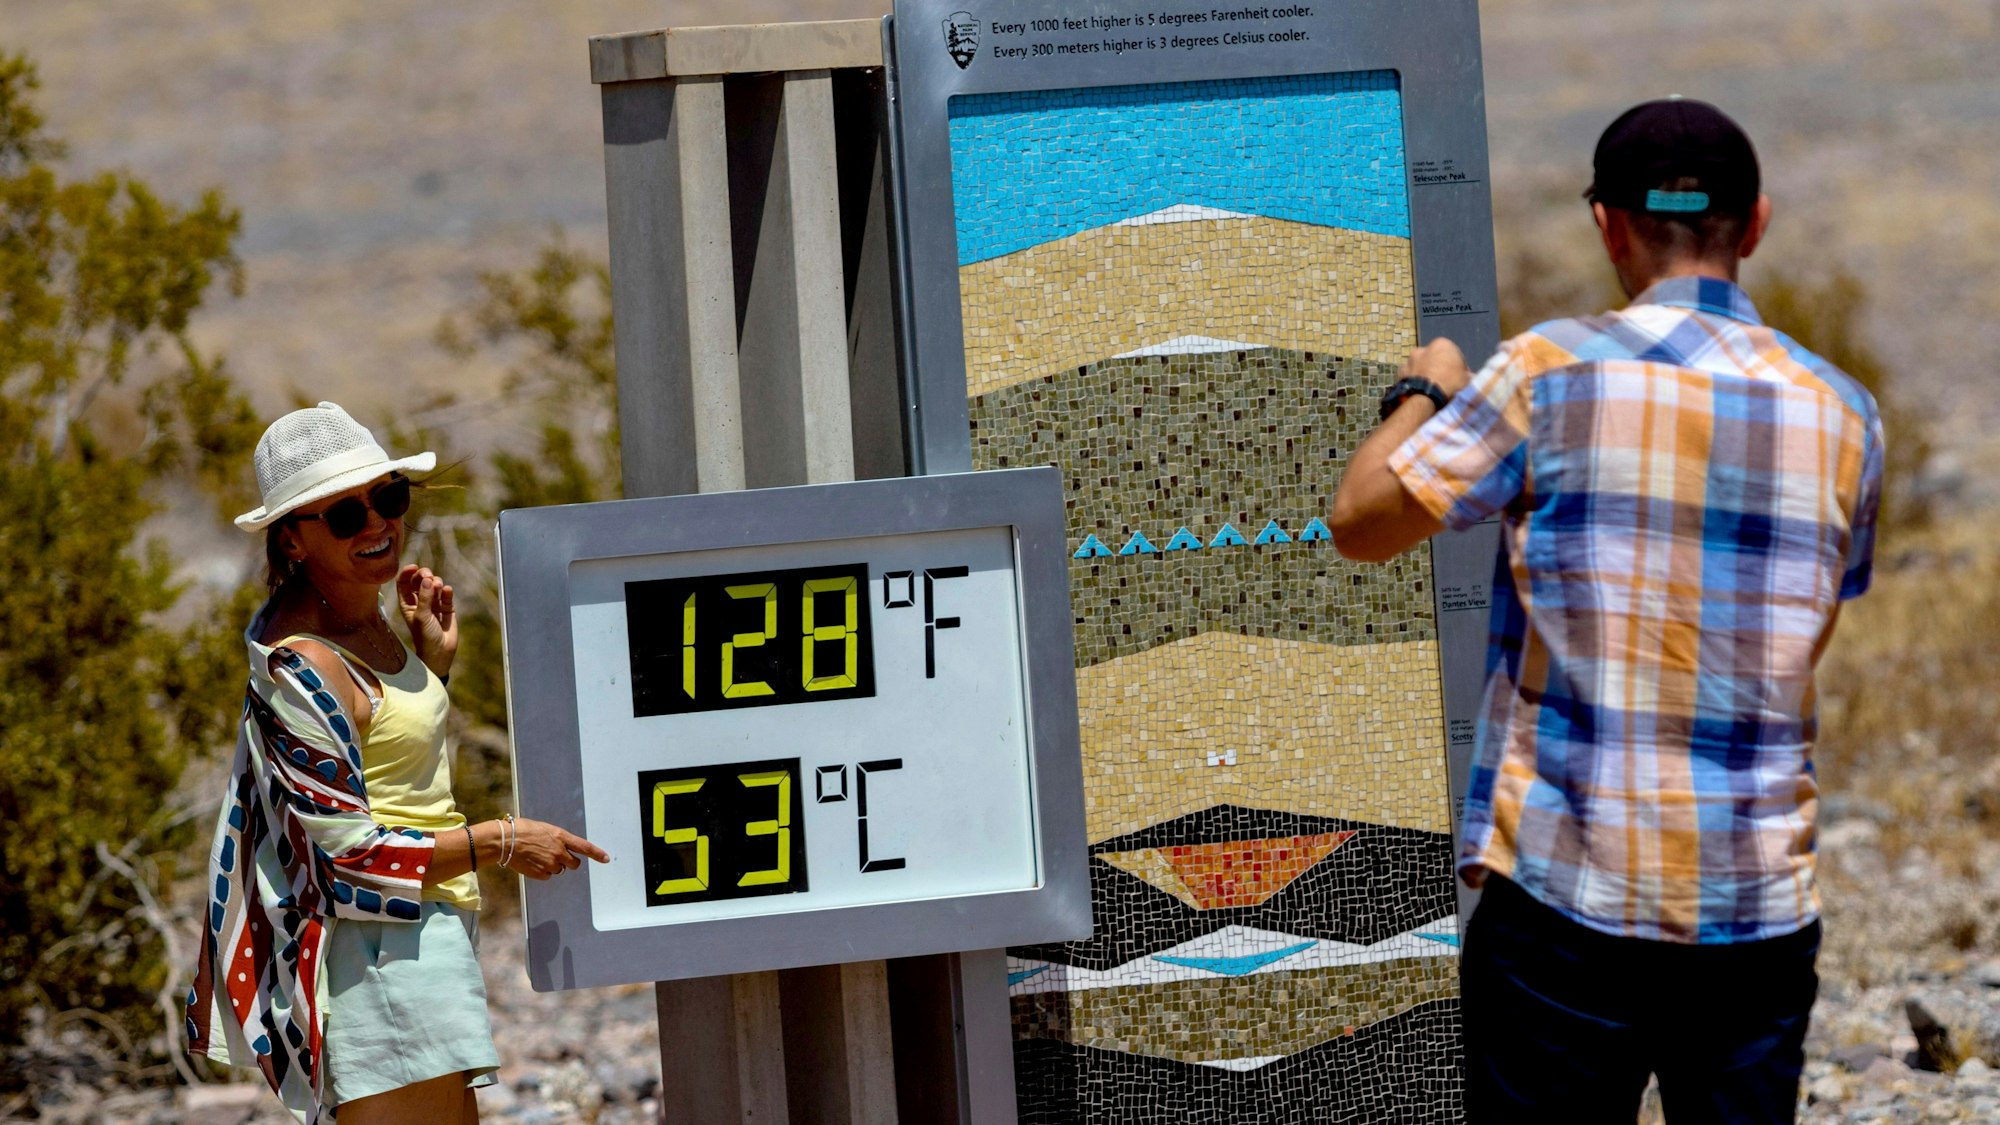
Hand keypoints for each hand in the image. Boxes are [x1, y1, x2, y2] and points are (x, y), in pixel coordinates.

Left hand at [397, 564, 456, 678]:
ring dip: (436, 582)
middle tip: (429, 576)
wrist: (440, 652)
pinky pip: (446, 594)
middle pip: (419, 580)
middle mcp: (419, 601)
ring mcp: (434, 604)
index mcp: (407, 603)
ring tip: (439, 587)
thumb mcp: (422, 615)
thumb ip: (424, 596)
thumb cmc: (425, 636)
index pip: (404, 583)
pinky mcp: (447, 607)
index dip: (408, 573)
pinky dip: (447, 591)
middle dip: (424, 575)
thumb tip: (427, 578)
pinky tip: (447, 591)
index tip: (415, 567)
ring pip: (434, 585)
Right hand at [503, 818, 609, 879]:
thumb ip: (557, 839)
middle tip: (557, 856)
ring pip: (560, 870)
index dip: (597, 854)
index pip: (585, 847)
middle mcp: (560, 852)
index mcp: (561, 837)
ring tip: (538, 856)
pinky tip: (532, 863)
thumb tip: (563, 848)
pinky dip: (542, 871)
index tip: (606, 859)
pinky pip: (548, 876)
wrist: (506, 841)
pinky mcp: (541, 874)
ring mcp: (551, 864)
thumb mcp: (545, 829)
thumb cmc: (523, 830)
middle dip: (569, 862)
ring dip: (553, 866)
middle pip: (575, 864)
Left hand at [1405, 338, 1471, 396]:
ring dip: (1425, 375)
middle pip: (1435, 359)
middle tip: (1445, 385)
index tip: (1460, 380)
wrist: (1425, 398)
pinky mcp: (1400, 374)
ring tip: (1431, 391)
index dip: (1458, 368)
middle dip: (1439, 369)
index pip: (1454, 355)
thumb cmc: (1451, 385)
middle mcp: (1423, 348)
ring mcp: (1409, 360)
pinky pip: (1410, 377)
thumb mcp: (1468, 380)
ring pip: (1421, 367)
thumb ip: (1469, 376)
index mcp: (1443, 344)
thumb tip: (1471, 379)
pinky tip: (1419, 393)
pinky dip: (1414, 383)